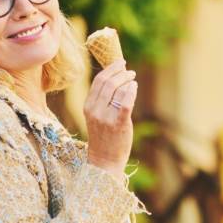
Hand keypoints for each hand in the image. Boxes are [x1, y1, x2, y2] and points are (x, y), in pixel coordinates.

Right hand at [84, 60, 136, 175]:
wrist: (104, 159)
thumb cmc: (103, 136)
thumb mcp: (97, 116)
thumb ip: (103, 100)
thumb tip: (117, 79)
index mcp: (88, 107)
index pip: (98, 82)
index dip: (110, 69)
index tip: (119, 63)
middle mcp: (95, 110)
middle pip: (108, 83)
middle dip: (120, 72)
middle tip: (129, 70)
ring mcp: (106, 117)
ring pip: (118, 90)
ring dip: (127, 81)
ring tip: (132, 79)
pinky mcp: (119, 124)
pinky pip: (126, 102)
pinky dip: (131, 91)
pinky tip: (134, 87)